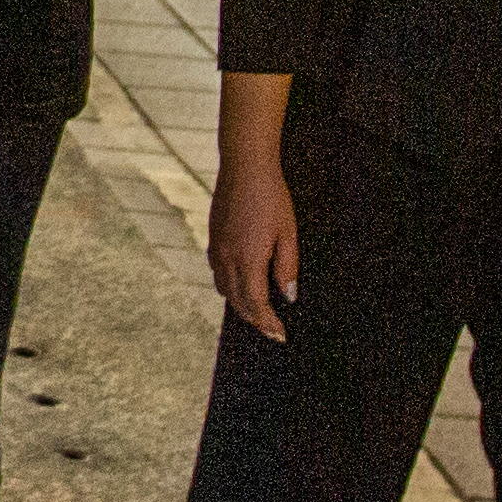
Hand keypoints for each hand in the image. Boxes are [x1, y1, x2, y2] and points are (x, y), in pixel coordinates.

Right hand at [211, 141, 298, 340]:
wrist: (245, 166)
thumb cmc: (272, 197)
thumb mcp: (288, 233)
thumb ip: (287, 267)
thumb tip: (287, 297)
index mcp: (248, 260)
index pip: (256, 305)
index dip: (268, 324)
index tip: (280, 335)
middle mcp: (227, 259)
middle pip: (238, 302)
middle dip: (255, 320)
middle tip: (272, 330)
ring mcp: (217, 248)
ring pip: (224, 289)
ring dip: (240, 305)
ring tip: (257, 311)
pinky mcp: (213, 238)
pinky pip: (217, 273)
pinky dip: (228, 286)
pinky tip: (240, 283)